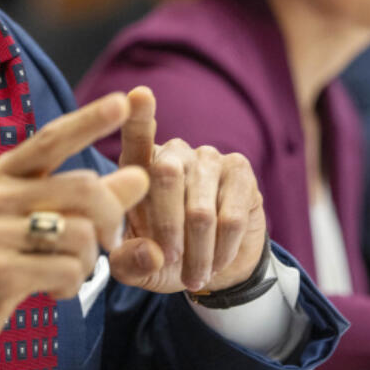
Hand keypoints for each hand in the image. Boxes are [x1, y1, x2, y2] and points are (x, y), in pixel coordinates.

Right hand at [0, 92, 150, 369]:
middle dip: (111, 217)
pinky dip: (71, 285)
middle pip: (84, 188)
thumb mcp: (27, 221)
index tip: (122, 101)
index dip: (89, 120)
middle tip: (109, 241)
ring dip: (88, 262)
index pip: (51, 139)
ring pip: (81, 234)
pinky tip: (52, 291)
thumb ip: (81, 199)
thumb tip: (139, 176)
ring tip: (68, 272)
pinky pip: (66, 271)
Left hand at [107, 86, 267, 293]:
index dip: (139, 117)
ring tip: (194, 274)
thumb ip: (129, 262)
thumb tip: (151, 252)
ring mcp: (208, 158)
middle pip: (166, 177)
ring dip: (197, 252)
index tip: (139, 95)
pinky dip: (221, 250)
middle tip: (170, 264)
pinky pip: (230, 218)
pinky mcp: (240, 171)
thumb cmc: (164, 259)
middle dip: (167, 232)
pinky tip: (217, 261)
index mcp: (138, 168)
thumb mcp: (137, 268)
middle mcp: (172, 153)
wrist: (214, 267)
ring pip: (199, 210)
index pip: (137, 138)